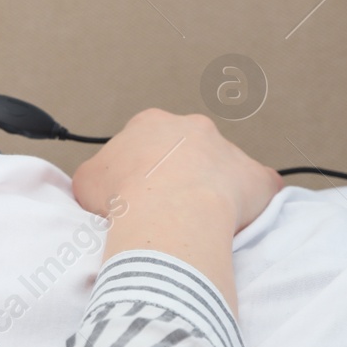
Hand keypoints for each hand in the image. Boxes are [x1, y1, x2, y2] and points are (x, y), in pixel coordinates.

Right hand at [73, 107, 282, 231]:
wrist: (168, 213)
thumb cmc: (123, 195)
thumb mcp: (86, 181)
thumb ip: (97, 175)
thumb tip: (101, 185)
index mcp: (150, 123)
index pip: (146, 141)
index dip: (141, 168)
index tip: (137, 192)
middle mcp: (192, 127)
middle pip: (188, 149)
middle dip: (180, 173)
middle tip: (168, 207)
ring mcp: (228, 150)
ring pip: (223, 169)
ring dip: (214, 189)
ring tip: (199, 222)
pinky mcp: (258, 178)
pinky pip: (259, 188)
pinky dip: (253, 202)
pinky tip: (242, 221)